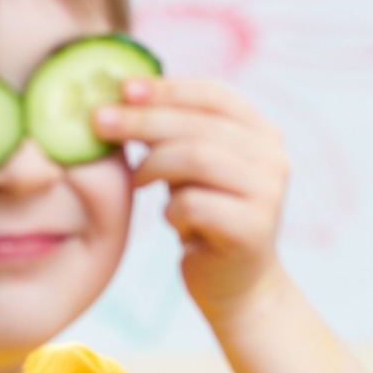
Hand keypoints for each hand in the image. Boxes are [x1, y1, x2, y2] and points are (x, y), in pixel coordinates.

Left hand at [95, 77, 287, 320]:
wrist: (238, 284)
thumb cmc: (208, 216)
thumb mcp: (194, 166)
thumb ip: (177, 131)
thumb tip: (122, 93)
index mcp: (263, 134)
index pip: (214, 95)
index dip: (167, 88)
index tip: (122, 88)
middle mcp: (273, 159)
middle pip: (199, 126)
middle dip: (143, 121)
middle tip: (99, 122)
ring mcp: (267, 194)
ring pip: (196, 158)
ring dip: (153, 166)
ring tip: (137, 181)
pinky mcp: (253, 229)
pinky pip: (193, 204)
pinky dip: (171, 210)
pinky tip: (172, 220)